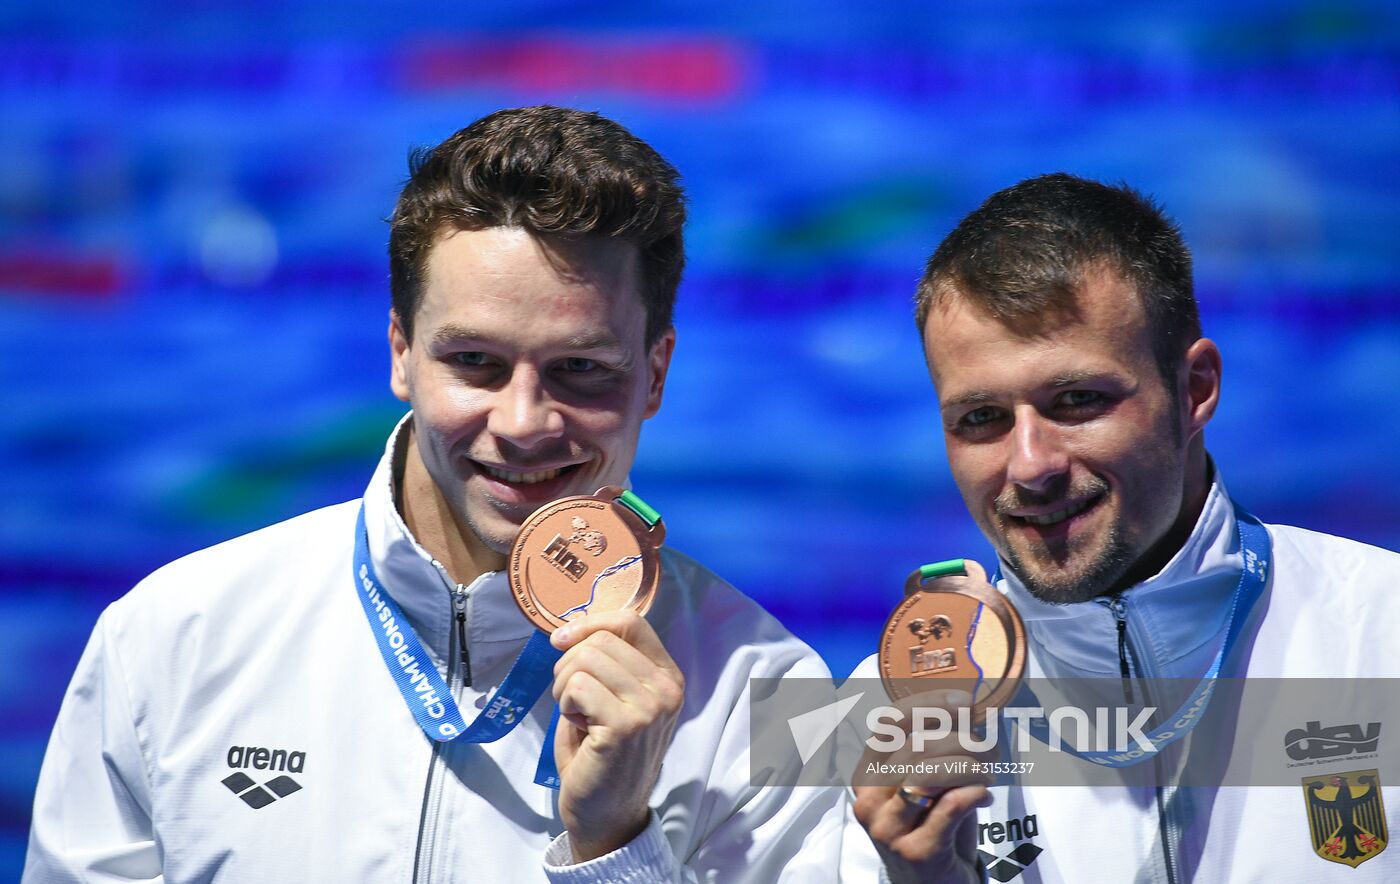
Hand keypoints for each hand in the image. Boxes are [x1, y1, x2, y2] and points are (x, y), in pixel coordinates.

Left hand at [550, 610, 684, 861]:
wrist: (606, 814)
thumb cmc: (602, 754)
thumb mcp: (613, 698)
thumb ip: (605, 662)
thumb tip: (569, 630)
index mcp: (668, 676)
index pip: (631, 622)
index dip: (590, 624)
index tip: (561, 641)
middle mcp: (667, 688)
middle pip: (601, 639)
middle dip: (569, 664)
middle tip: (571, 700)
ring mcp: (650, 707)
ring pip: (585, 659)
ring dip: (564, 686)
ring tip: (576, 714)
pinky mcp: (625, 725)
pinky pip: (577, 686)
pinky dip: (565, 704)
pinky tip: (579, 728)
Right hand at [851, 690, 993, 883]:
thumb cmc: (933, 829)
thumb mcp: (928, 787)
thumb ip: (940, 754)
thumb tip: (977, 712)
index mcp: (866, 776)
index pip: (888, 724)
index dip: (927, 705)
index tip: (963, 701)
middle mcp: (868, 801)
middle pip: (912, 746)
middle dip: (959, 738)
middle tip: (987, 745)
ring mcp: (887, 829)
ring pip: (927, 775)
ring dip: (968, 766)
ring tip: (988, 772)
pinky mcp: (916, 852)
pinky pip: (949, 807)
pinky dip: (973, 793)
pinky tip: (984, 795)